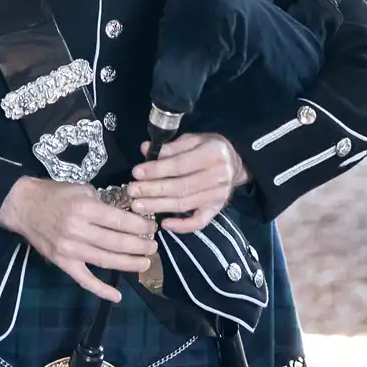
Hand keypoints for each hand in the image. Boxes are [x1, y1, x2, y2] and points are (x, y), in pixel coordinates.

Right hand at [0, 177, 155, 302]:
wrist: (23, 206)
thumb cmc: (54, 194)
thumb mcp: (81, 188)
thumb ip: (102, 202)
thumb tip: (125, 215)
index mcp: (84, 209)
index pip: (119, 221)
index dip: (140, 226)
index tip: (152, 227)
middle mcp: (78, 231)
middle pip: (116, 242)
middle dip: (140, 245)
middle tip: (153, 246)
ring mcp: (70, 250)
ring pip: (106, 261)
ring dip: (129, 264)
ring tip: (145, 263)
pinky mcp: (62, 262)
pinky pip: (84, 279)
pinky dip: (101, 289)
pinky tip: (117, 296)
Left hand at [127, 133, 248, 233]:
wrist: (235, 162)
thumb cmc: (208, 148)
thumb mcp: (192, 140)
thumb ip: (170, 146)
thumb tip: (145, 149)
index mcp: (213, 154)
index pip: (180, 165)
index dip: (157, 170)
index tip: (137, 172)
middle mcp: (218, 176)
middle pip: (180, 187)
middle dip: (153, 190)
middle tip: (131, 191)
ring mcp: (218, 196)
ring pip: (184, 204)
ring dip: (159, 206)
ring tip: (138, 205)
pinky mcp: (217, 209)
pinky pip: (199, 222)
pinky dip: (182, 226)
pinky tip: (164, 224)